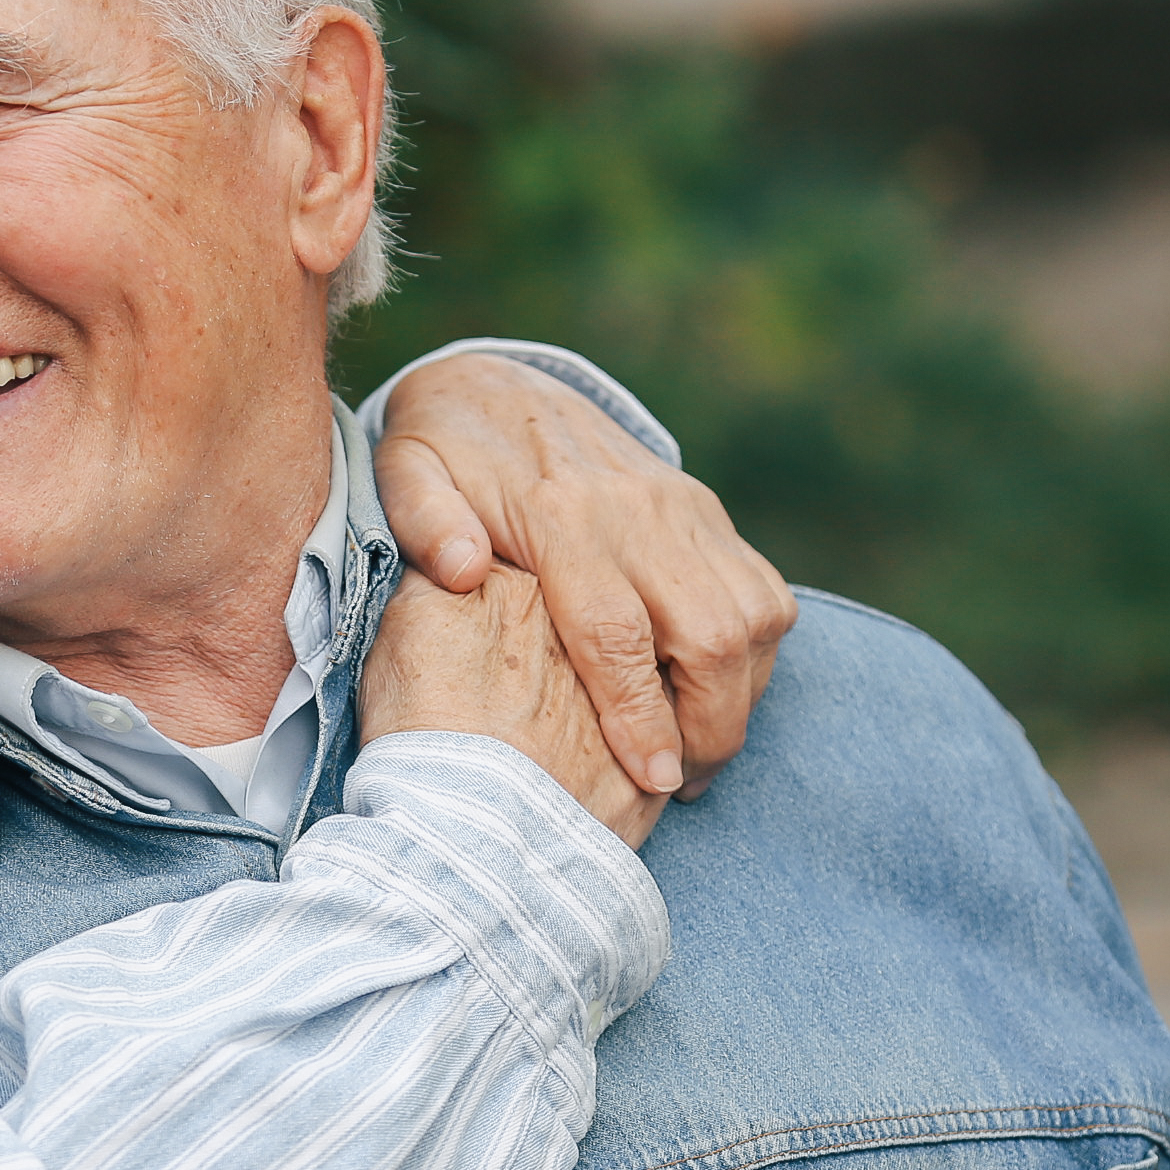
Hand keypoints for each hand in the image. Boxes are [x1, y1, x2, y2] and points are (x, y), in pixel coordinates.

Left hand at [376, 352, 794, 801]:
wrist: (496, 386)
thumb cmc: (440, 454)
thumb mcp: (405, 476)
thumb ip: (426, 523)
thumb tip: (461, 571)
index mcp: (561, 515)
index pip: (616, 631)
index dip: (640, 713)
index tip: (654, 779)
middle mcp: (639, 511)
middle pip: (710, 634)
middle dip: (710, 723)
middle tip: (679, 784)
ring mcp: (683, 508)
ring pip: (755, 616)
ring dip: (740, 695)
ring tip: (697, 754)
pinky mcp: (704, 511)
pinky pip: (763, 591)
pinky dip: (753, 655)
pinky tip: (713, 696)